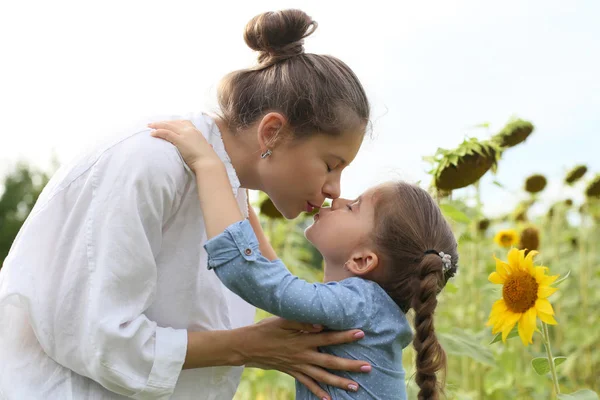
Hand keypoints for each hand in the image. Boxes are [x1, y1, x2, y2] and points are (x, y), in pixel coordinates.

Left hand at [148, 120, 221, 170]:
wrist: (208, 163)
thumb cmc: (208, 159)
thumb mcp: (207, 148)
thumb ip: (206, 146)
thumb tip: (210, 146)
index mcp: (196, 132)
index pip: (183, 122)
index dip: (173, 122)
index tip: (166, 123)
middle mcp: (190, 130)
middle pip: (173, 122)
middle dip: (163, 122)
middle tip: (153, 123)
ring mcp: (185, 134)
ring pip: (168, 126)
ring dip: (157, 125)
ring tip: (149, 126)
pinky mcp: (180, 140)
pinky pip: (166, 133)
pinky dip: (158, 132)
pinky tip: (152, 133)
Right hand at [238, 317, 370, 399]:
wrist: (247, 347)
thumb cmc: (265, 329)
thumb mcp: (282, 320)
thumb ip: (301, 320)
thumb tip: (320, 323)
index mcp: (302, 339)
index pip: (327, 338)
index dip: (344, 336)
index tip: (361, 333)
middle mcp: (303, 355)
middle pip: (330, 362)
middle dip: (350, 365)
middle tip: (368, 367)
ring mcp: (298, 366)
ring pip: (322, 377)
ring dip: (340, 382)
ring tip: (356, 387)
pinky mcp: (293, 372)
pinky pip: (308, 384)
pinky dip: (318, 393)